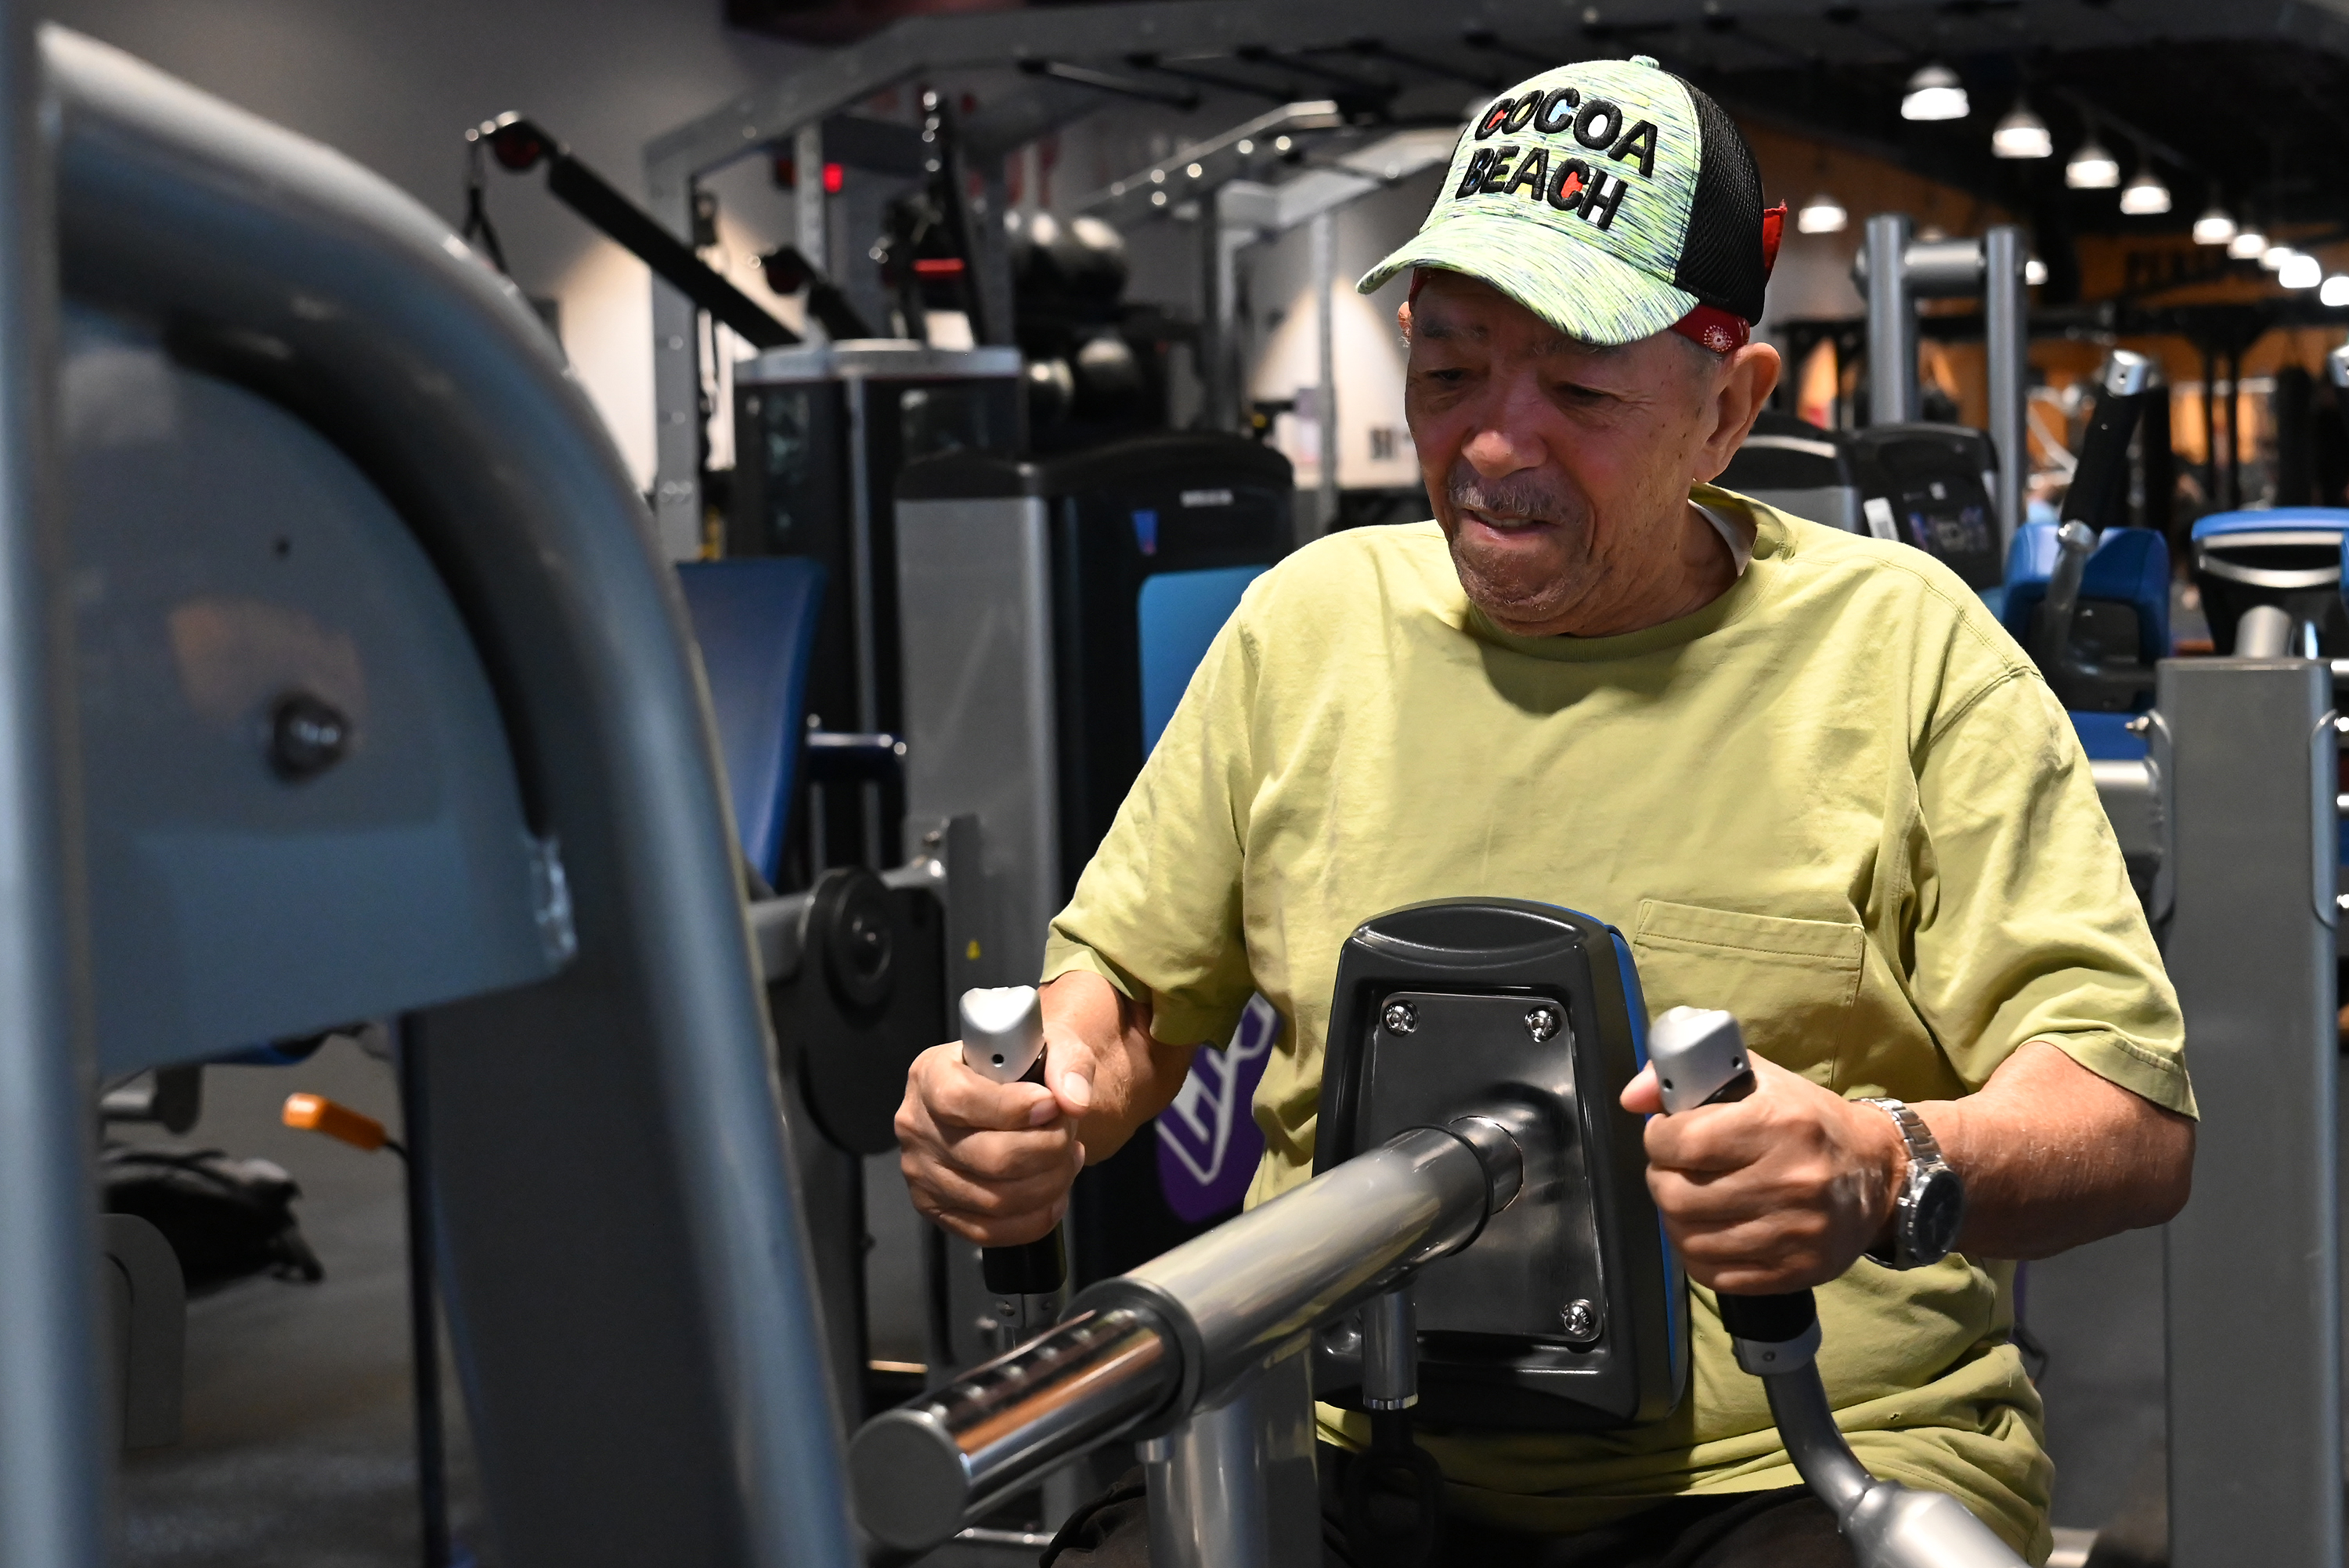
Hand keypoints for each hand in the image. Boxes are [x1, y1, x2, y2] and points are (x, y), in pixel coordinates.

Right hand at [895, 1017, 1097, 1246]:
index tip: (1051, 1105)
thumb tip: (1073, 1101)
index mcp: (930, 1075)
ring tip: (1067, 1156)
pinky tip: (1055, 1193)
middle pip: (988, 1157)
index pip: (960, 1098)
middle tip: (1068, 1131)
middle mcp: (917, 1126)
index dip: (1013, 1108)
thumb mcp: (1051, 1045)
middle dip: (1047, 1148)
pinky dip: (1036, 1218)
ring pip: (996, 1199)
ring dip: (1049, 1182)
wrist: (1013, 1102)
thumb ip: (1068, 1062)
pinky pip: (990, 1231)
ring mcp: (922, 1174)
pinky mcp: (936, 1210)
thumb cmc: (1024, 1072)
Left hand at [1620, 1053, 1903, 1291]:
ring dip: (1675, 1219)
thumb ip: (1690, 1075)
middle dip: (1662, 1179)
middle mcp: (1790, 1181)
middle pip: (1678, 1197)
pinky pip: (1714, 1275)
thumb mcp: (1756, 1079)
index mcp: (1780, 1124)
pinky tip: (1708, 1231)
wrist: (1878, 1174)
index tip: (1666, 1135)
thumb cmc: (1808, 1121)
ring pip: (1690, 1240)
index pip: (1683, 1142)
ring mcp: (1795, 1234)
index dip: (1658, 1138)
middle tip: (1674, 1169)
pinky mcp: (1795, 1272)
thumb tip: (1631, 1097)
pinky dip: (1697, 1254)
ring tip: (1689, 1199)